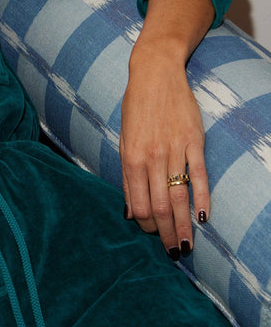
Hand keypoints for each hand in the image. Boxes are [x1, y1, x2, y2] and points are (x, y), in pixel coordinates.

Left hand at [120, 47, 206, 255]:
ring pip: (179, 196)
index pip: (137, 204)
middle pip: (159, 206)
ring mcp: (174, 149)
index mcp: (130, 158)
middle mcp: (151, 157)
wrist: (155, 74)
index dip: (144, 224)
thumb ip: (128, 176)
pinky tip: (203, 217)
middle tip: (174, 252)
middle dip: (165, 234)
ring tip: (187, 245)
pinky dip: (202, 198)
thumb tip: (129, 210)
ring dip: (183, 224)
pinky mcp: (194, 141)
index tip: (152, 235)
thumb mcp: (123, 140)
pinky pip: (199, 176)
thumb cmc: (135, 108)